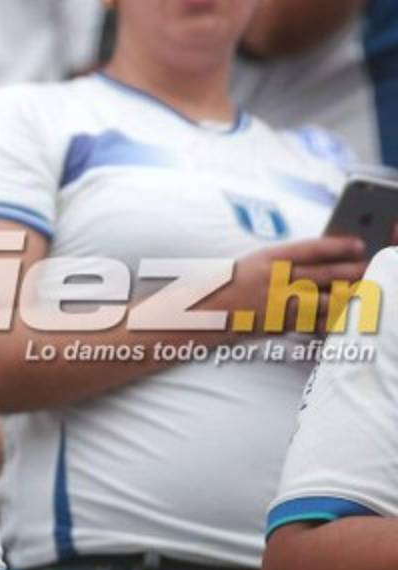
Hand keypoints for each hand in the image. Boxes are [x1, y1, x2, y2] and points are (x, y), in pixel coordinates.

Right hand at [206, 235, 367, 334]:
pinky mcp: (280, 324)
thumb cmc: (228, 285)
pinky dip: (330, 318)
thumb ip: (283, 262)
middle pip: (325, 275)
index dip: (339, 246)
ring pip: (325, 301)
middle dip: (351, 272)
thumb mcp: (253, 263)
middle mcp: (276, 280)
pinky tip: (339, 314)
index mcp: (268, 259)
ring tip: (357, 292)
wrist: (204, 313)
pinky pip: (314, 322)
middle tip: (366, 269)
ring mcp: (279, 303)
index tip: (357, 245)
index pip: (312, 249)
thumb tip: (320, 263)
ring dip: (345, 296)